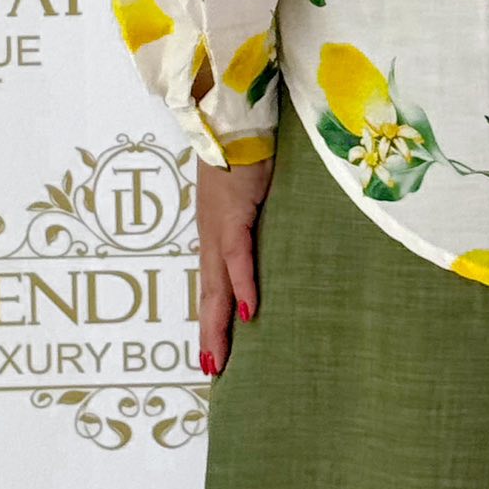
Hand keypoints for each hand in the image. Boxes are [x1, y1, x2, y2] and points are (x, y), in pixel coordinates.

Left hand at [196, 153, 273, 375]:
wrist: (235, 119)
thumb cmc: (248, 151)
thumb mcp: (253, 195)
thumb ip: (258, 220)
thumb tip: (278, 241)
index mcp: (217, 232)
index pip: (213, 283)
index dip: (213, 317)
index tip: (213, 349)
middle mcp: (213, 235)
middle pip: (210, 293)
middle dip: (211, 333)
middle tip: (213, 370)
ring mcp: (220, 226)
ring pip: (217, 284)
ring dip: (217, 323)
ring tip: (218, 358)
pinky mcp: (234, 213)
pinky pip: (239, 255)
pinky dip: (243, 283)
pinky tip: (248, 310)